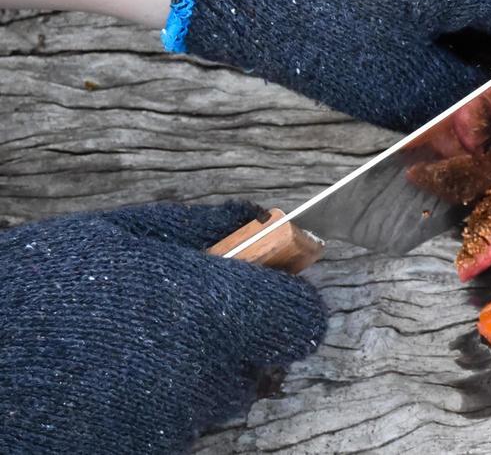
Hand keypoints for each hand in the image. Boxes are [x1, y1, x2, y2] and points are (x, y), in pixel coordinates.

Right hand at [0, 203, 325, 454]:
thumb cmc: (30, 289)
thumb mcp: (114, 234)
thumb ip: (199, 228)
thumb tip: (261, 216)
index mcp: (203, 308)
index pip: (301, 322)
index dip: (285, 306)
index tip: (263, 294)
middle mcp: (196, 374)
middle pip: (255, 369)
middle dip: (229, 346)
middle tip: (170, 322)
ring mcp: (164, 427)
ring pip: (208, 405)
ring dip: (184, 382)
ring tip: (117, 355)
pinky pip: (165, 435)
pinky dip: (145, 415)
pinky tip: (97, 390)